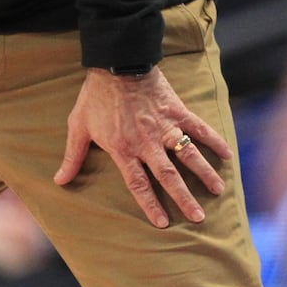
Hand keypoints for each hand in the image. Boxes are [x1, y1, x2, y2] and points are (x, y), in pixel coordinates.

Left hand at [53, 67, 231, 227]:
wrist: (116, 63)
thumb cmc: (95, 96)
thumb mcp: (78, 126)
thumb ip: (72, 156)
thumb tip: (59, 181)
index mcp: (124, 149)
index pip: (139, 184)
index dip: (150, 204)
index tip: (163, 223)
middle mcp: (148, 143)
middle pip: (169, 176)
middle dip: (184, 198)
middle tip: (198, 217)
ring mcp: (165, 127)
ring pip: (188, 155)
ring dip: (204, 173)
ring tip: (218, 190)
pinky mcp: (177, 111)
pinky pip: (199, 128)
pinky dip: (213, 140)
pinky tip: (227, 154)